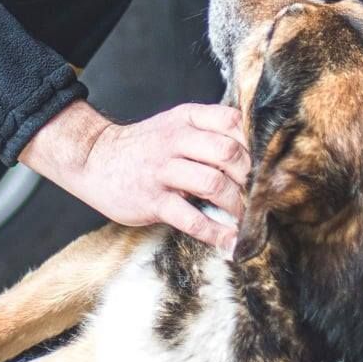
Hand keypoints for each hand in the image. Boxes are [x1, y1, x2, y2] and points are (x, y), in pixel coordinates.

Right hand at [19, 100, 250, 252]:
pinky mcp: (153, 200)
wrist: (95, 158)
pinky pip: (192, 218)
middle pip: (229, 153)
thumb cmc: (144, 146)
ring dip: (237, 206)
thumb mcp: (174, 125)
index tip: (267, 164)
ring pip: (214, 184)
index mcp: (187, 119)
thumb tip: (254, 154)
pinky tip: (228, 242)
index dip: (255, 144)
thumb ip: (208, 132)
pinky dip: (216, 233)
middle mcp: (176, 140)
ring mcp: (163, 170)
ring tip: (245, 218)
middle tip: (259, 195)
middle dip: (251, 178)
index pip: (233, 122)